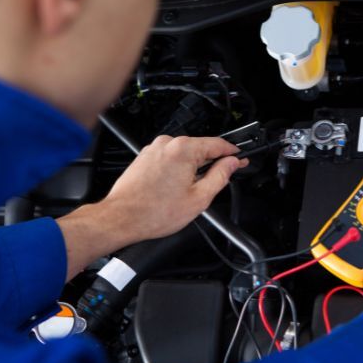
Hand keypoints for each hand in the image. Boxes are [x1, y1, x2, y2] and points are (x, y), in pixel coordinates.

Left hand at [57, 135, 246, 279]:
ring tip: (191, 192)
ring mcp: (154, 149)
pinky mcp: (145, 157)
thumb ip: (220, 176)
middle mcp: (167, 144)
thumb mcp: (199, 198)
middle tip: (221, 179)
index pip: (218, 144)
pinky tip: (175, 189)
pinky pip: (169, 159)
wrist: (121, 218)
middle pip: (200, 148)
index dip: (233, 153)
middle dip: (212, 162)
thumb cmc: (154, 212)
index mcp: (184, 149)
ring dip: (193, 168)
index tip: (240, 159)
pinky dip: (177, 170)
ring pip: (184, 155)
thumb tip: (231, 164)